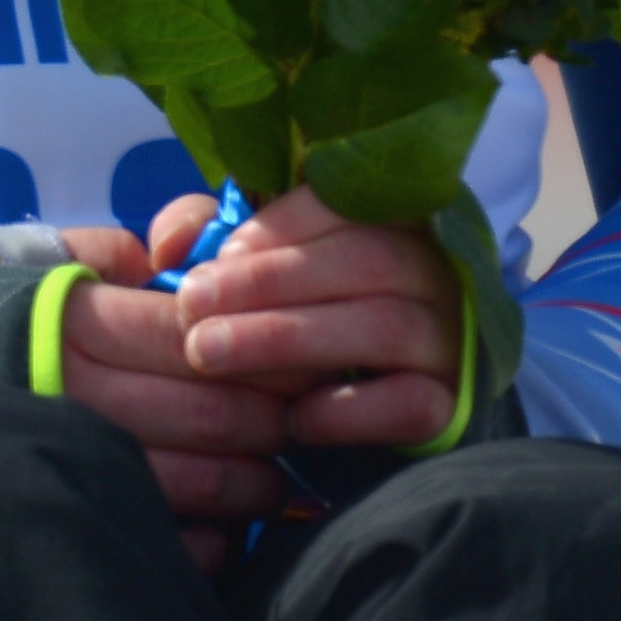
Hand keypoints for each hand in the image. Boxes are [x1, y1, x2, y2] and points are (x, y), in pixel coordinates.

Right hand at [57, 221, 288, 569]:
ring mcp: (73, 457)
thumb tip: (203, 245)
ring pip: (195, 481)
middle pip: (206, 410)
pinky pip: (162, 536)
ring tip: (273, 477)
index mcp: (79, 316)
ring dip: (252, 484)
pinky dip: (208, 540)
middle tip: (297, 417)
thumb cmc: (33, 307)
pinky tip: (226, 528)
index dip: (256, 343)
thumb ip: (152, 239)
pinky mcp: (72, 509)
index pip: (193, 334)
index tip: (294, 350)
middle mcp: (75, 387)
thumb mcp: (80, 256)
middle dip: (270, 417)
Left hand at [170, 184, 463, 448]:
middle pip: (366, 260)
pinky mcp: (452, 406)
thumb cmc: (297, 314)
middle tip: (191, 309)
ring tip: (210, 354)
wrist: (365, 414)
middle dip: (268, 283)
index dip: (282, 225)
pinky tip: (294, 418)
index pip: (352, 203)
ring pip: (386, 325)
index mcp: (394, 219)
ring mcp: (450, 339)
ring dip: (288, 338)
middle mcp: (436, 271)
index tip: (219, 255)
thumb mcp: (253, 263)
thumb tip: (168, 247)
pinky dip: (352, 410)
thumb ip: (208, 234)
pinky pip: (414, 403)